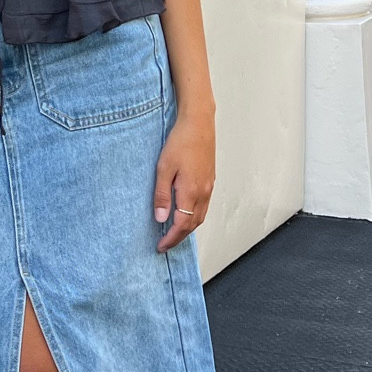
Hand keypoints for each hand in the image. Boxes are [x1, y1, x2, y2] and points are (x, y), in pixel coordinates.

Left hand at [152, 113, 214, 253]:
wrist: (198, 124)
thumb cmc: (180, 142)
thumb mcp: (163, 168)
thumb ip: (162, 195)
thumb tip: (161, 218)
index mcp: (191, 192)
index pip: (181, 225)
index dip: (171, 239)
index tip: (161, 247)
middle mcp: (203, 193)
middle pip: (193, 225)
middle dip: (179, 238)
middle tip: (165, 245)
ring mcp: (209, 187)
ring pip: (200, 217)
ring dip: (188, 229)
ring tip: (174, 234)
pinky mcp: (210, 180)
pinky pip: (204, 207)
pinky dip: (195, 217)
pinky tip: (186, 215)